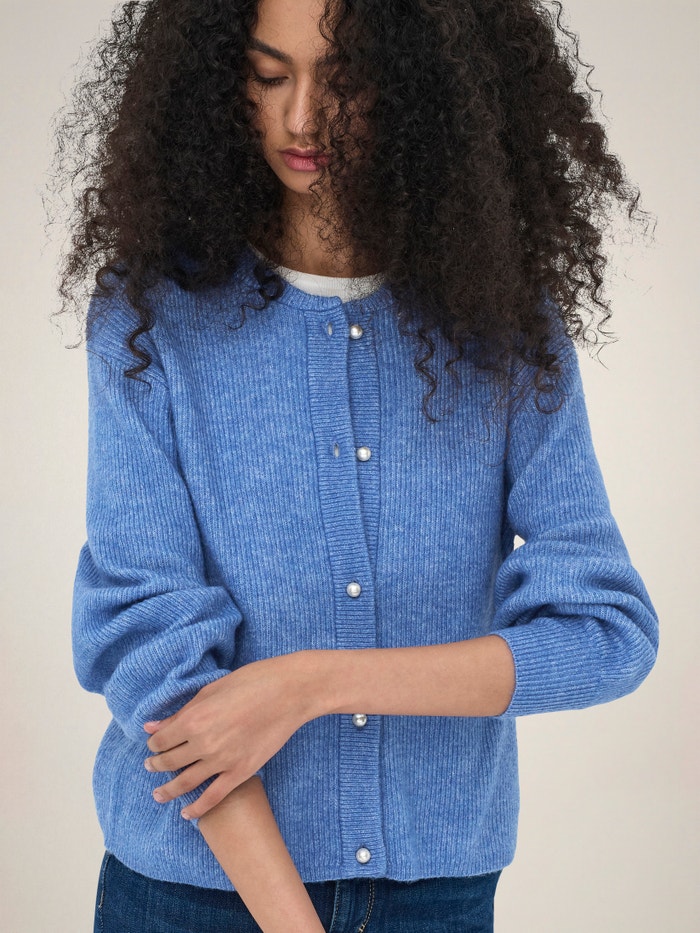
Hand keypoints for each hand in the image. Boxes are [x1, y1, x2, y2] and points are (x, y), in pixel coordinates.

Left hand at [143, 652, 317, 819]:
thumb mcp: (211, 690)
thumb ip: (181, 711)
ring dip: (168, 791)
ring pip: (186, 783)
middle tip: (151, 767)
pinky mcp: (242, 772)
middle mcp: (204, 743)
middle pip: (170, 762)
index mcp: (194, 718)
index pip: (161, 740)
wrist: (291, 692)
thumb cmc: (252, 681)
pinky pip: (213, 797)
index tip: (153, 745)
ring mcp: (223, 761)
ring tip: (159, 795)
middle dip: (157, 765)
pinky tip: (186, 813)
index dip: (153, 744)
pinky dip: (197, 808)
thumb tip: (152, 726)